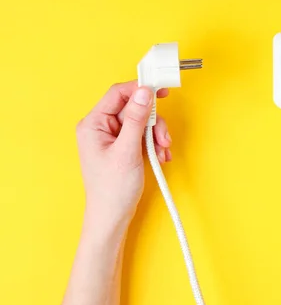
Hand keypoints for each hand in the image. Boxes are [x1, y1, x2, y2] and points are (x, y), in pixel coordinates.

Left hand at [76, 81, 172, 228]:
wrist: (113, 216)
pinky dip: (155, 143)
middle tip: (162, 137)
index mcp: (94, 124)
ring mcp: (114, 137)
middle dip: (153, 122)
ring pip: (142, 121)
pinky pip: (144, 134)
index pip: (118, 94)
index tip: (160, 89)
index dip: (140, 89)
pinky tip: (160, 156)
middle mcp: (102, 127)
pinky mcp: (125, 145)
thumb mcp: (127, 151)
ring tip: (162, 151)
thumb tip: (144, 92)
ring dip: (156, 134)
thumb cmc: (113, 189)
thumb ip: (136, 119)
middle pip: (134, 108)